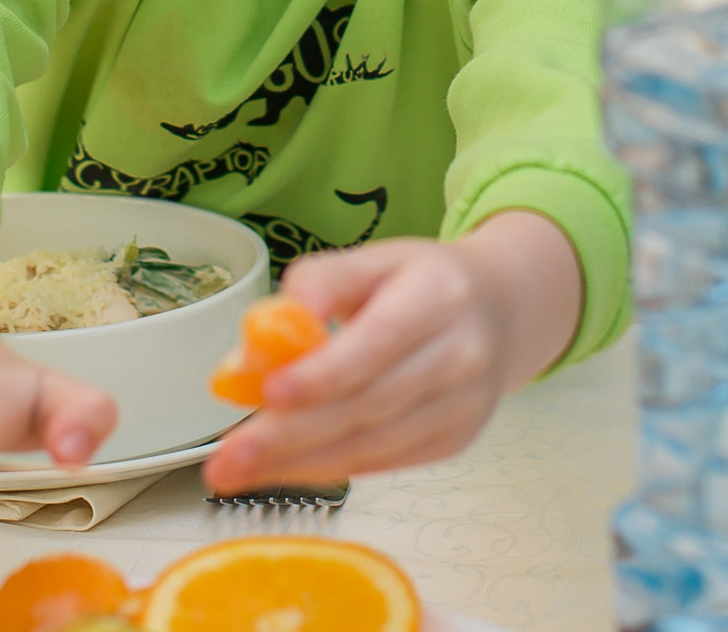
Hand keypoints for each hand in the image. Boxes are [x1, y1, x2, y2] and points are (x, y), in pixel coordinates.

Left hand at [200, 212, 579, 493]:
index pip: (379, 341)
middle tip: (227, 455)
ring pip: (371, 445)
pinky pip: (380, 462)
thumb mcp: (373, 260)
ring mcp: (463, 406)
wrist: (501, 313)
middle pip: (368, 404)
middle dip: (291, 434)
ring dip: (297, 462)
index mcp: (439, 296)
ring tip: (236, 468)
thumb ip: (316, 286)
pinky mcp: (454, 441)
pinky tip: (280, 467)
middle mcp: (461, 355)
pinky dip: (325, 468)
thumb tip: (259, 341)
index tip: (269, 393)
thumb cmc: (422, 283)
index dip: (324, 373)